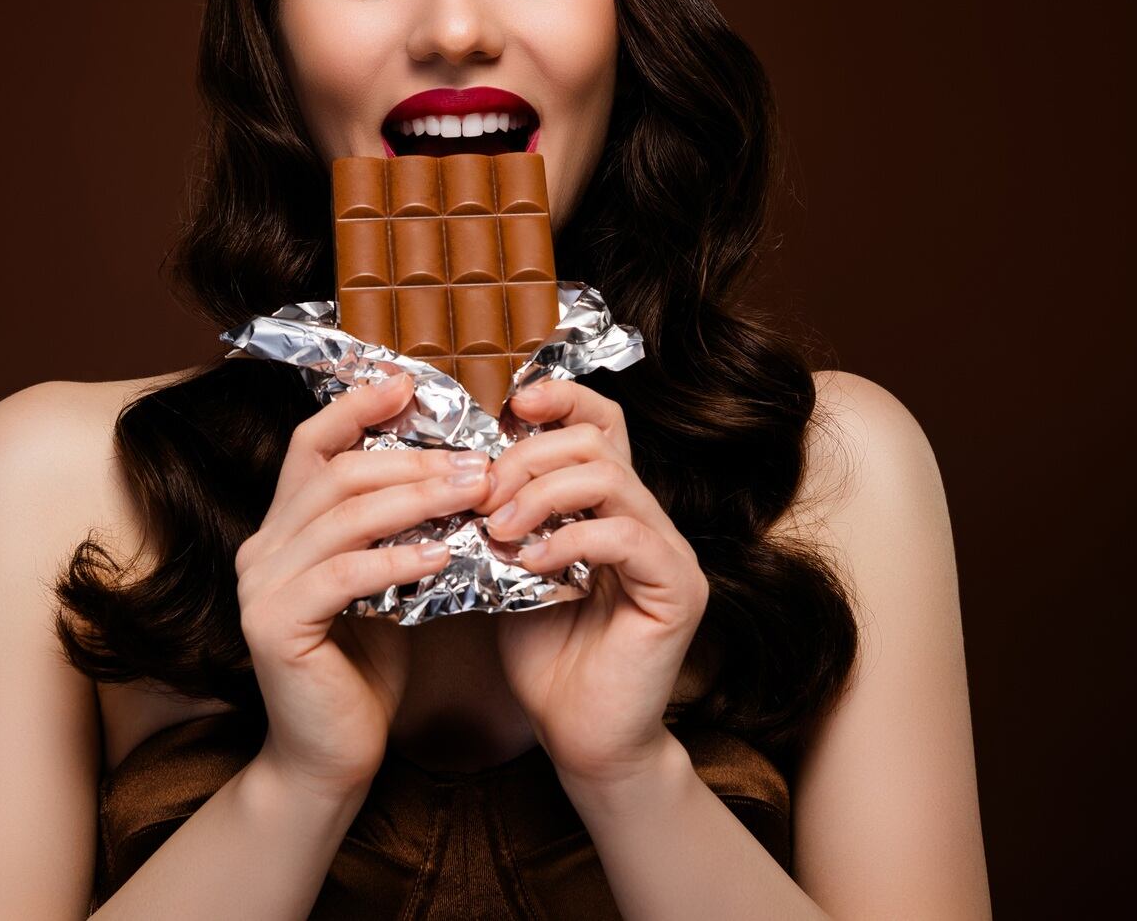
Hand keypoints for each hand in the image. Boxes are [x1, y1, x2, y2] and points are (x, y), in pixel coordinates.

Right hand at [234, 374, 494, 800]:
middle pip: (336, 473)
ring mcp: (261, 586)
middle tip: (479, 460)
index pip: (311, 445)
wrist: (332, 756)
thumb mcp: (383, 582)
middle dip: (412, 459)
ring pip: (344, 516)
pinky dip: (396, 559)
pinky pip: (344, 575)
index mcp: (282, 528)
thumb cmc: (365, 667)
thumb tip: (457, 471)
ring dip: (416, 498)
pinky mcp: (275, 626)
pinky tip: (441, 554)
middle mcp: (261, 547)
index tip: (409, 383)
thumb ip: (395, 530)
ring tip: (473, 493)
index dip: (355, 407)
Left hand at [478, 379, 708, 784]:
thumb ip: (502, 520)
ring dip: (540, 494)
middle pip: (596, 440)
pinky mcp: (678, 589)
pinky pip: (624, 535)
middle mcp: (649, 519)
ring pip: (609, 477)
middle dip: (527, 458)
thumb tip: (458, 471)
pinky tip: (530, 565)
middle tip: (482, 499)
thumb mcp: (508, 572)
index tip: (511, 406)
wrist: (582, 738)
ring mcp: (671, 552)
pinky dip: (569, 539)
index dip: (560, 398)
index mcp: (612, 507)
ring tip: (498, 532)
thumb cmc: (546, 658)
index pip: (601, 421)